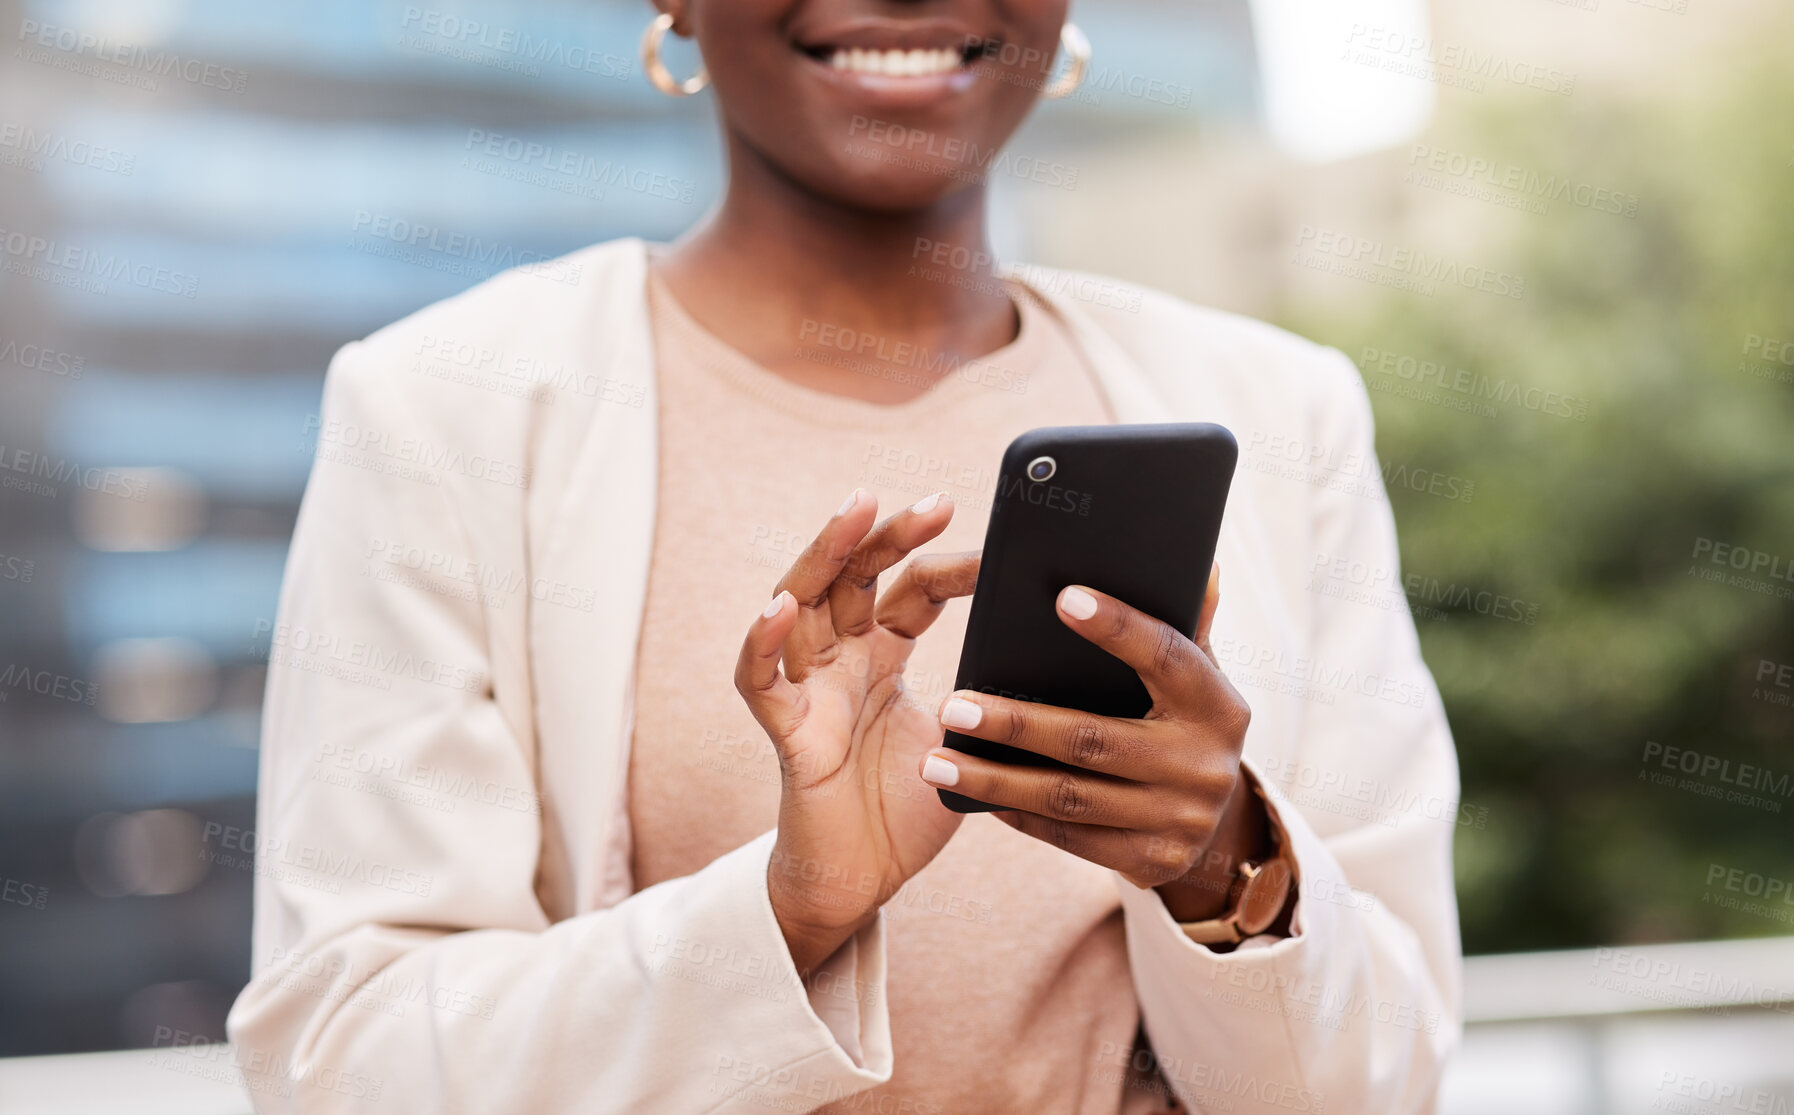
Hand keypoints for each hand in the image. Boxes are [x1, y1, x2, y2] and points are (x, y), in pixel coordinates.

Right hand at [736, 489, 978, 974]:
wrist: (864, 882)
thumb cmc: (911, 809)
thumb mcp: (966, 737)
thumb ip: (992, 694)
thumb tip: (1066, 659)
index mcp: (883, 656)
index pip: (909, 589)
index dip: (946, 563)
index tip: (998, 550)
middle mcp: (841, 661)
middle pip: (852, 577)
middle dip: (887, 534)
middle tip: (932, 503)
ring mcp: (808, 690)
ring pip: (800, 604)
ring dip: (825, 555)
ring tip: (855, 512)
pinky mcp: (786, 732)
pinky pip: (759, 680)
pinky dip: (762, 643)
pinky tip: (779, 607)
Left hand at [917, 565, 1270, 918]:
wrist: (1217, 826)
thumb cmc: (1184, 722)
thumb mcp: (1197, 675)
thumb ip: (1186, 623)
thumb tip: (1197, 563)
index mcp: (1218, 704)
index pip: (1166, 656)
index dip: (1118, 628)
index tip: (1062, 597)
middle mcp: (1205, 766)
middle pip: (1093, 739)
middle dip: (1016, 724)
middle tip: (953, 706)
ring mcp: (1180, 821)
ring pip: (1068, 797)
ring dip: (994, 779)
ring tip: (935, 760)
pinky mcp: (1151, 863)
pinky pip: (1068, 837)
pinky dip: (1016, 813)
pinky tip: (971, 795)